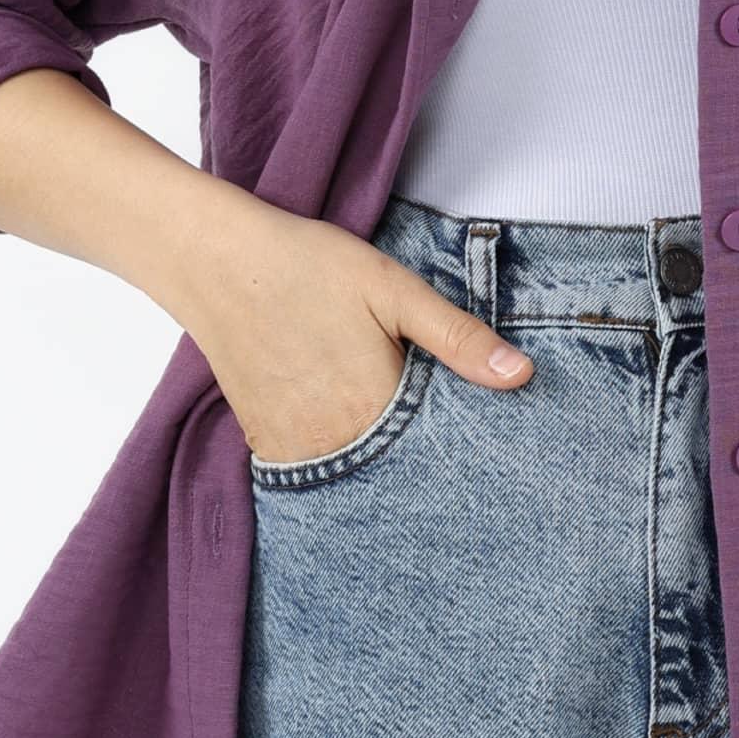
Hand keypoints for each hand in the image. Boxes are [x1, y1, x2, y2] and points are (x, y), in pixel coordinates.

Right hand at [184, 195, 533, 467]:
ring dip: (380, 463)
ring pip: (357, 475)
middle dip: (422, 459)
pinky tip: (349, 430)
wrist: (216, 262)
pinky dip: (338, 458)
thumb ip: (458, 339)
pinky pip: (315, 470)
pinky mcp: (264, 441)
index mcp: (378, 406)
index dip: (461, 443)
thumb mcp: (394, 289)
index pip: (439, 450)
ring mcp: (295, 447)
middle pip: (398, 469)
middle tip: (437, 436)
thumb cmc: (307, 265)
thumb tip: (522, 375)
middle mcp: (336, 440)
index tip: (478, 437)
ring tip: (392, 432)